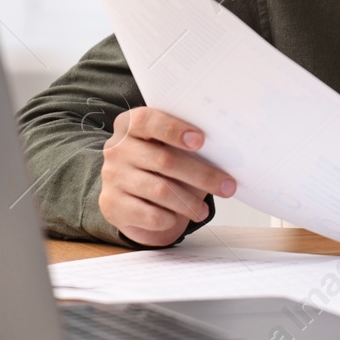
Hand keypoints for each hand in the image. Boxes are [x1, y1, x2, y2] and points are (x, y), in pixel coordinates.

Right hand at [98, 107, 235, 247]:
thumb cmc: (162, 164)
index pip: (148, 121)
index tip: (201, 140)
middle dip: (202, 175)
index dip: (174, 130)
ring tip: (204, 210)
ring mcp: (112, 177)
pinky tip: (178, 218)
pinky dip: (169, 218)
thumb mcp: (172, 147)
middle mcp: (117, 149)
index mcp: (131, 125)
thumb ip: (190, 144)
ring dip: (189, 202)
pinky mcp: (112, 204)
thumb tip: (226, 154)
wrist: (131, 195)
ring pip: (159, 190)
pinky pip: (148, 214)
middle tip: (227, 186)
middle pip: (164, 160)